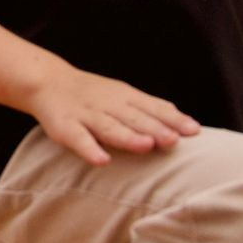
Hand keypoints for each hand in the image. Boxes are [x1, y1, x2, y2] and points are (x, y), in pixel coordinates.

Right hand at [25, 66, 197, 165]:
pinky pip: (78, 139)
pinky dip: (90, 149)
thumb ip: (150, 110)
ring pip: (110, 127)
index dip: (173, 118)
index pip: (153, 107)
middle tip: (175, 140)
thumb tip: (185, 125)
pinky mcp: (65, 127)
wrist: (48, 81)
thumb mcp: (123, 96)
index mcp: (125, 96)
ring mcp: (87, 115)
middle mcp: (109, 104)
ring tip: (146, 146)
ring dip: (128, 137)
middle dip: (155, 128)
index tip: (194, 131)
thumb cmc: (94, 95)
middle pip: (135, 118)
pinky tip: (102, 161)